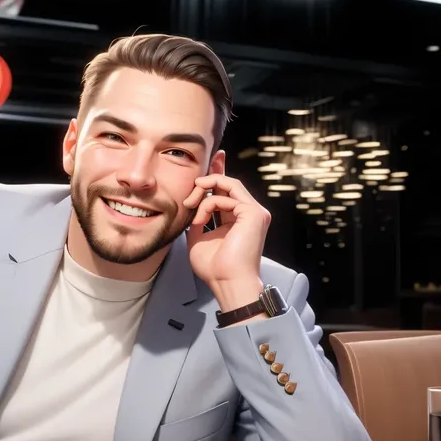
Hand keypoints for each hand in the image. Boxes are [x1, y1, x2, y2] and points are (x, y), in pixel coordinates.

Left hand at [184, 174, 270, 310]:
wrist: (226, 282)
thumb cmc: (214, 268)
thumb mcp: (198, 239)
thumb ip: (197, 221)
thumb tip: (190, 208)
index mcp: (238, 219)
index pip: (228, 190)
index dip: (217, 173)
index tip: (211, 158)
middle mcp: (249, 213)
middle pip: (229, 182)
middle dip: (205, 180)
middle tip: (187, 197)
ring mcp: (254, 212)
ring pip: (227, 184)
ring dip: (203, 191)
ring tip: (189, 206)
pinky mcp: (253, 213)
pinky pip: (225, 197)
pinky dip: (207, 206)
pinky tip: (199, 221)